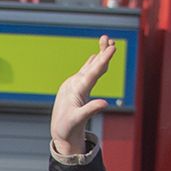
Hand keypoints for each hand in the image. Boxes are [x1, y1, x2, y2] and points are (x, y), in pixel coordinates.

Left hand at [52, 36, 116, 156]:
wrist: (59, 131)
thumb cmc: (67, 127)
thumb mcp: (78, 120)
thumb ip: (90, 110)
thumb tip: (105, 103)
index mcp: (76, 89)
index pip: (93, 72)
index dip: (103, 59)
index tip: (112, 48)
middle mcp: (74, 83)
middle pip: (92, 65)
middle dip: (102, 52)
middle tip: (109, 38)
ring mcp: (74, 84)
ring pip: (90, 67)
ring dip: (99, 55)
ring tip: (107, 41)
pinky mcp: (75, 87)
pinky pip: (87, 72)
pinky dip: (94, 64)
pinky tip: (96, 56)